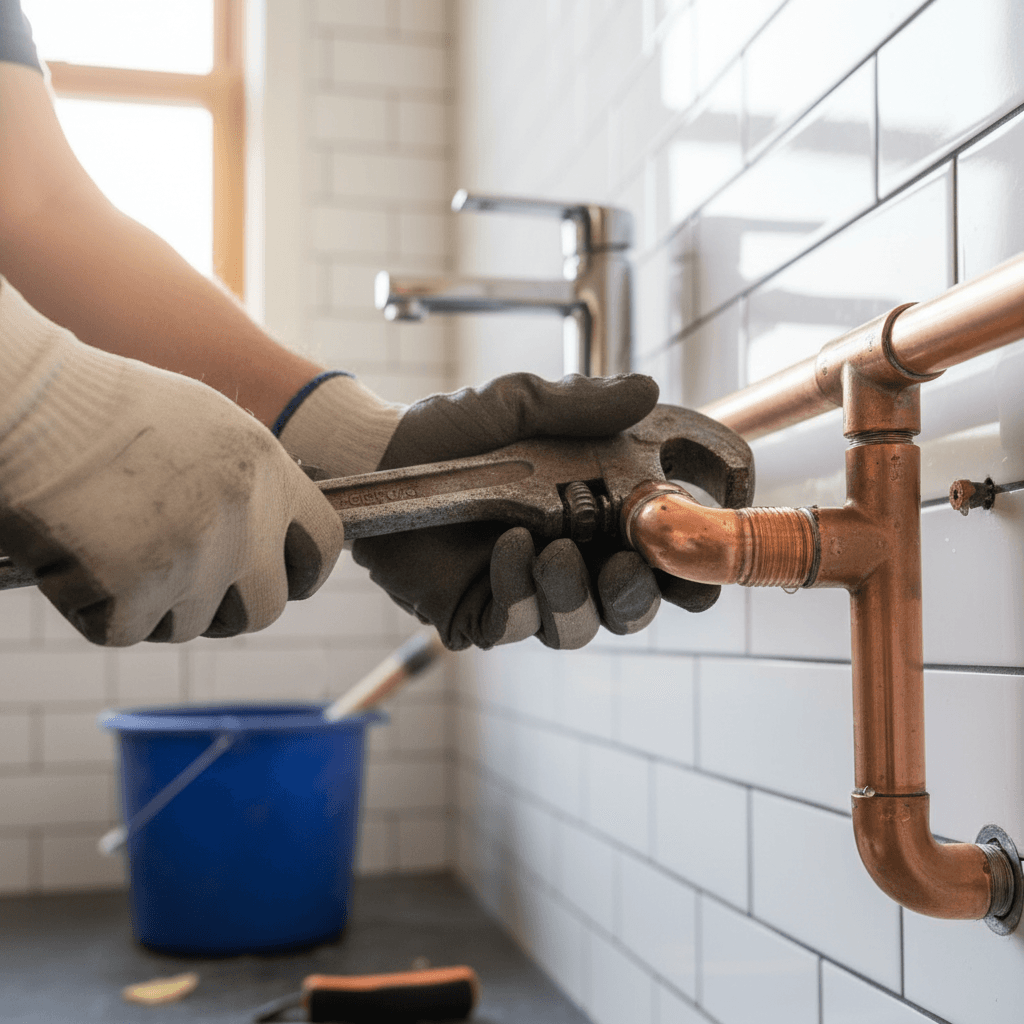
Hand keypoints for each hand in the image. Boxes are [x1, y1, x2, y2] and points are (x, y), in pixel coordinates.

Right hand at [0, 280, 343, 644]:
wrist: (30, 400)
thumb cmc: (106, 408)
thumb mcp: (206, 425)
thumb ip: (251, 482)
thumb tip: (272, 538)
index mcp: (268, 470)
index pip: (325, 546)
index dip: (302, 575)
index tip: (282, 583)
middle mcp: (244, 518)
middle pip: (264, 609)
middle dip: (227, 612)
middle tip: (185, 592)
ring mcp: (193, 556)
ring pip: (189, 624)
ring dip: (152, 605)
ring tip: (110, 547)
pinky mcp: (136, 587)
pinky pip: (126, 631)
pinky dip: (97, 609)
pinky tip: (75, 557)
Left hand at [281, 371, 723, 650]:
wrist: (380, 459)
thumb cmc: (455, 431)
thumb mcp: (521, 405)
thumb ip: (583, 403)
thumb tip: (647, 391)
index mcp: (602, 513)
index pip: (668, 549)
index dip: (699, 554)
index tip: (716, 532)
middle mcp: (578, 557)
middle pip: (639, 603)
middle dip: (648, 592)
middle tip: (634, 563)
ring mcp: (534, 590)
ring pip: (586, 624)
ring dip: (581, 592)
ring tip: (556, 549)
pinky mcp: (489, 613)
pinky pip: (522, 622)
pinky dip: (522, 588)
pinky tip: (509, 547)